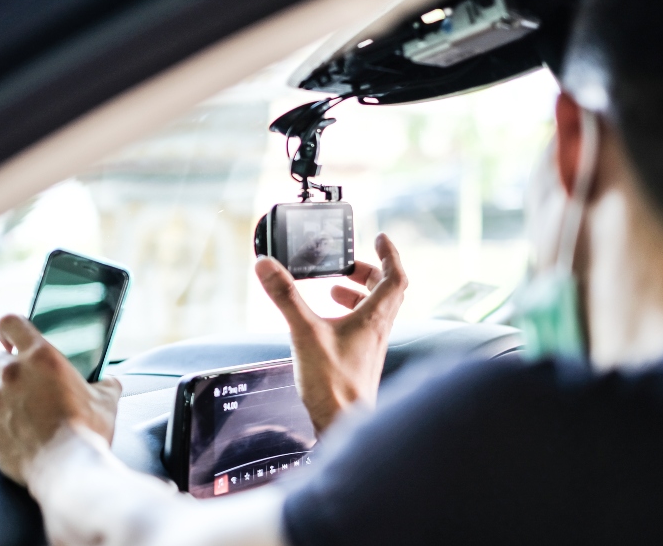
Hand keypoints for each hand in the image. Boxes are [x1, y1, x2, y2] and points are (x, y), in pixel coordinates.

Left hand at [0, 314, 122, 485]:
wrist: (68, 467)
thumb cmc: (87, 431)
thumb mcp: (106, 400)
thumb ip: (105, 384)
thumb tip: (110, 382)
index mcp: (40, 357)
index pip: (11, 323)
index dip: (9, 330)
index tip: (13, 339)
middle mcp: (11, 375)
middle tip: (16, 379)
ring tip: (15, 408)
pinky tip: (17, 433)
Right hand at [256, 233, 407, 434]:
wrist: (343, 424)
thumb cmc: (333, 384)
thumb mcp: (304, 332)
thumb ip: (285, 297)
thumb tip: (266, 265)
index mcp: (374, 318)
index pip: (395, 277)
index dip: (389, 254)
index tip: (380, 238)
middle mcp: (378, 331)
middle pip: (386, 292)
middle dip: (368, 272)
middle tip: (347, 265)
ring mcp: (371, 347)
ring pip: (374, 311)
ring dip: (358, 294)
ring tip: (333, 290)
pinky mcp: (360, 361)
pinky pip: (362, 328)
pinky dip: (349, 316)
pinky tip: (326, 324)